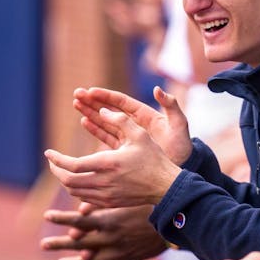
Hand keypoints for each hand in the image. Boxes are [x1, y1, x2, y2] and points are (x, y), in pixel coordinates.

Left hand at [40, 204, 165, 259]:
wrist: (177, 222)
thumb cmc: (151, 203)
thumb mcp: (127, 198)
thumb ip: (103, 204)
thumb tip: (81, 210)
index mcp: (109, 222)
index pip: (78, 221)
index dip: (62, 218)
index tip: (46, 215)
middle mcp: (111, 240)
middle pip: (80, 244)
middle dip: (60, 244)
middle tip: (43, 244)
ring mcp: (120, 253)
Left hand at [45, 107, 181, 206]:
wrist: (166, 187)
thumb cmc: (154, 159)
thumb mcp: (139, 134)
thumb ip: (120, 119)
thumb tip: (101, 111)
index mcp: (108, 164)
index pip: (72, 165)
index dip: (57, 160)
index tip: (48, 153)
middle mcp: (104, 182)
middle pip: (68, 181)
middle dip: (56, 170)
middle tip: (52, 161)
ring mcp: (106, 195)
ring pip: (74, 191)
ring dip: (65, 180)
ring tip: (63, 169)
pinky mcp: (110, 203)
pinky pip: (85, 198)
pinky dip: (76, 189)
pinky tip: (78, 179)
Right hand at [74, 86, 192, 164]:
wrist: (181, 170)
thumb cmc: (183, 146)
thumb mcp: (179, 124)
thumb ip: (171, 106)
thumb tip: (158, 89)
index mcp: (145, 114)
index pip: (121, 101)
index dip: (106, 96)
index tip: (91, 91)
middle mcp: (135, 123)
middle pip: (110, 108)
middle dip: (94, 101)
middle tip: (77, 94)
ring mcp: (129, 136)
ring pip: (106, 121)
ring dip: (91, 112)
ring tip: (76, 104)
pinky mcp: (125, 149)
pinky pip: (107, 136)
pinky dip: (96, 129)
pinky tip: (84, 122)